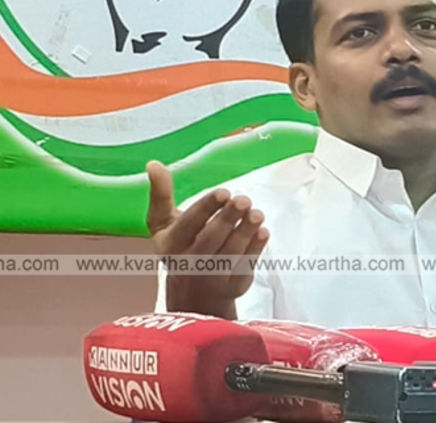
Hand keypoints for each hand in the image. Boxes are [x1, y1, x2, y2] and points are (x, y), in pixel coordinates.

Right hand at [146, 161, 268, 310]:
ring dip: (245, 232)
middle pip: (210, 240)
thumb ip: (160, 194)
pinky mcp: (233, 285)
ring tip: (256, 213)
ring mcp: (212, 277)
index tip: (223, 192)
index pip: (188, 224)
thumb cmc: (179, 245)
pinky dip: (255, 249)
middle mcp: (189, 262)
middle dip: (227, 219)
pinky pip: (244, 267)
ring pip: (230, 254)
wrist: (192, 292)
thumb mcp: (163, 222)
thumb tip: (153, 163)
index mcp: (170, 243)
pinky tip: (262, 232)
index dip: (206, 208)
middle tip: (243, 200)